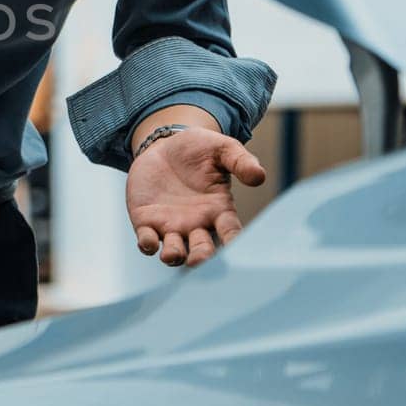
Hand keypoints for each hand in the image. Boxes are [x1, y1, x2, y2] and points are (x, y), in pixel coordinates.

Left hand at [125, 128, 265, 267]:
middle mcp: (196, 224)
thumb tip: (260, 176)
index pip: (230, 232)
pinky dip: (147, 244)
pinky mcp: (146, 220)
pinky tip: (148, 242)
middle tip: (199, 260)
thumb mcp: (222, 149)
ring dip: (173, 256)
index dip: (233, 242)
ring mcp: (170, 225)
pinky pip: (146, 239)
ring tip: (172, 256)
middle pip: (202, 250)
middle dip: (201, 258)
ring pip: (174, 251)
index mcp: (219, 210)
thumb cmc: (199, 149)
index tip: (235, 248)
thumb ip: (240, 161)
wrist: (163, 144)